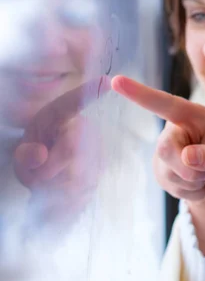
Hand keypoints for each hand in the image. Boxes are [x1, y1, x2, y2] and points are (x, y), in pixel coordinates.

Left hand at [14, 76, 109, 228]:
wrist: (53, 186)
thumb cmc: (37, 163)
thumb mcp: (22, 161)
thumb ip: (25, 158)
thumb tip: (40, 154)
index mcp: (57, 118)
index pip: (72, 104)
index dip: (88, 93)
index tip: (105, 81)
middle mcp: (83, 129)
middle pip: (72, 150)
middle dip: (49, 171)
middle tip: (38, 179)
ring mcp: (96, 149)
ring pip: (78, 173)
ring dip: (56, 188)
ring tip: (48, 187)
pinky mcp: (102, 169)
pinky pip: (84, 188)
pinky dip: (68, 199)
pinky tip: (60, 197)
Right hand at [111, 75, 204, 253]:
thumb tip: (187, 156)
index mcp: (195, 116)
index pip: (166, 104)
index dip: (141, 94)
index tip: (117, 81)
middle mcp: (177, 129)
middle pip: (165, 148)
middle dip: (190, 168)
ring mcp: (166, 150)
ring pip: (168, 170)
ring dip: (194, 181)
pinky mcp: (160, 169)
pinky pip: (170, 184)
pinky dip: (190, 190)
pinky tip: (198, 184)